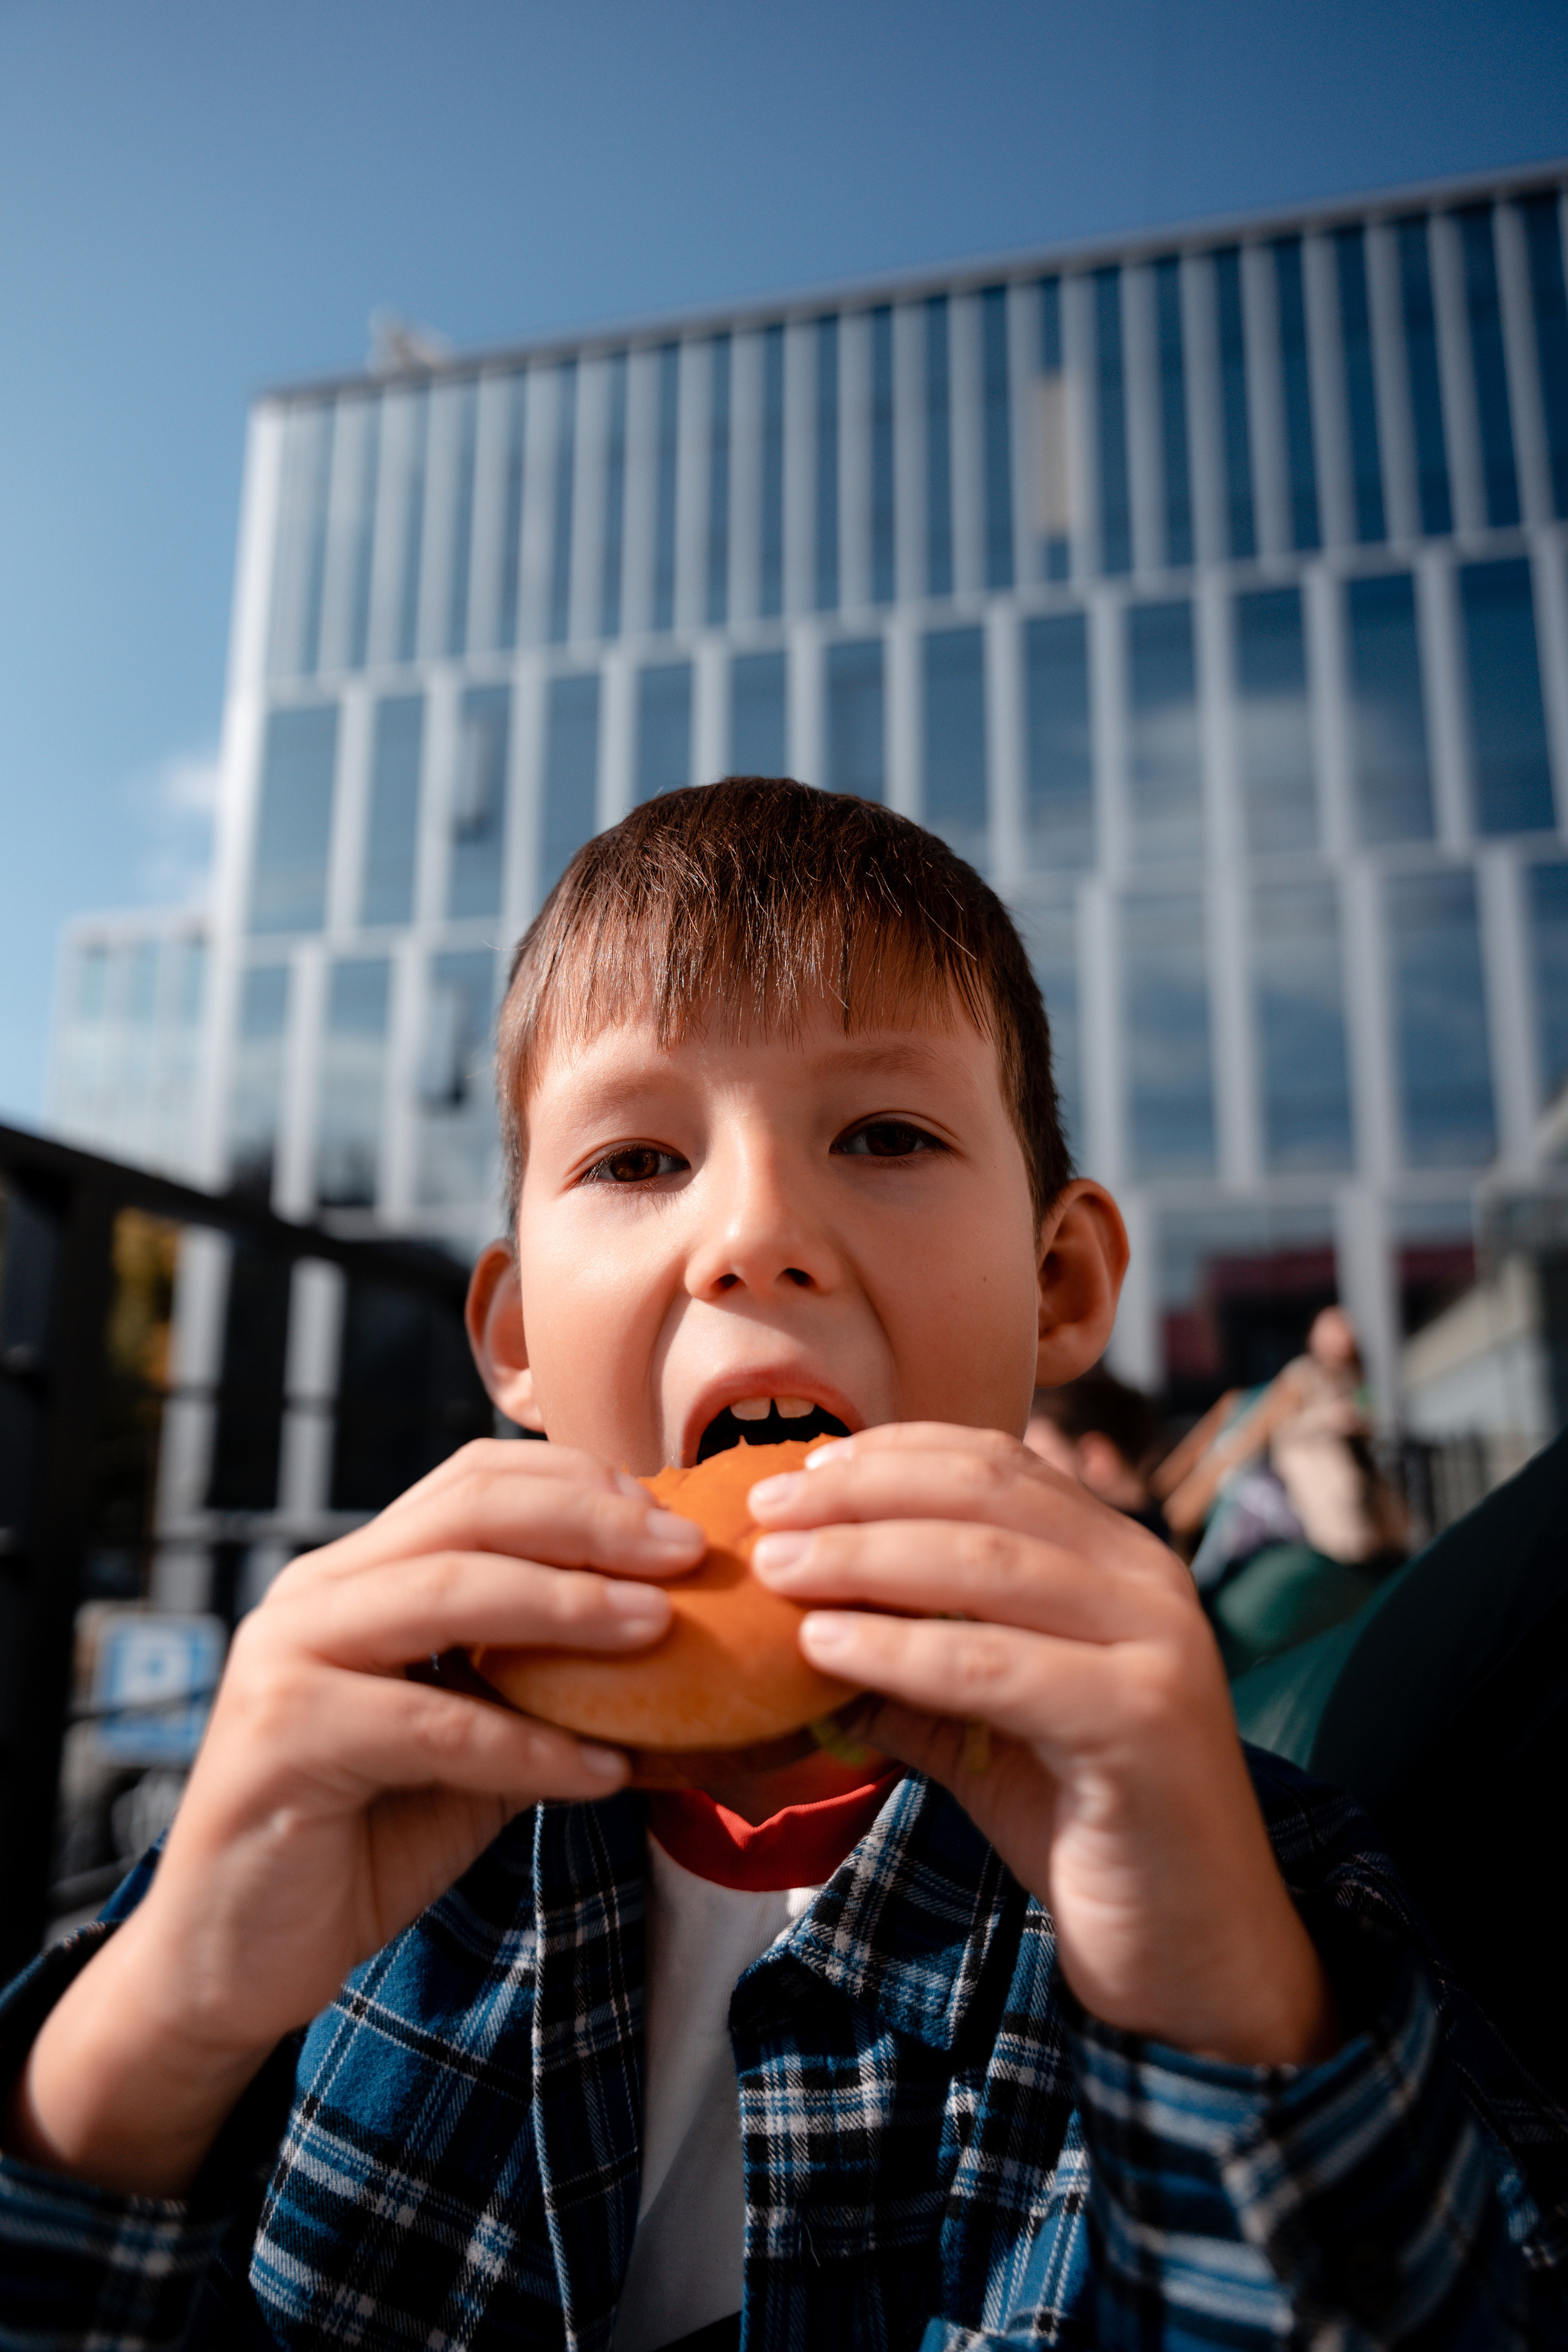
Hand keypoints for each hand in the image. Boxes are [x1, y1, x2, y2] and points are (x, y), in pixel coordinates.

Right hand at [5, 1441, 701, 2194]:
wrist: (233, 1959)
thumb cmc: (364, 1840)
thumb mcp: (472, 1748)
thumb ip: (543, 1689)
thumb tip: (676, 1652)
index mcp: (355, 1573)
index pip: (472, 1482)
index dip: (577, 1485)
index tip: (672, 1519)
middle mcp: (313, 1593)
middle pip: (467, 1514)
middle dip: (588, 1524)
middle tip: (685, 1552)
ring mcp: (287, 1659)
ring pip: (445, 1596)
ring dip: (567, 1606)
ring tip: (661, 1629)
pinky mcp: (281, 1740)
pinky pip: (433, 1726)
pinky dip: (531, 1748)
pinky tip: (607, 1773)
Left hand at [749, 1425, 1336, 2068]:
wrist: (1196, 1954)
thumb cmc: (1087, 1832)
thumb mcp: (985, 1729)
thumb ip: (912, 1671)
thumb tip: (797, 1625)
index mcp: (1120, 1561)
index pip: (997, 1463)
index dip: (893, 1454)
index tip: (801, 1466)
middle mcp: (1148, 1582)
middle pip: (985, 1494)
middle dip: (862, 1492)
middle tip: (766, 1508)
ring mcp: (1156, 1644)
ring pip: (986, 1563)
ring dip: (863, 1556)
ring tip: (777, 1568)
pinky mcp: (1141, 1720)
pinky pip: (994, 1666)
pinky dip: (899, 1650)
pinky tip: (825, 1647)